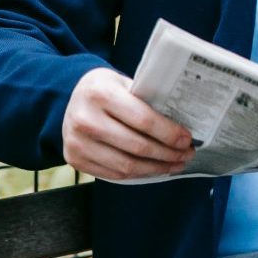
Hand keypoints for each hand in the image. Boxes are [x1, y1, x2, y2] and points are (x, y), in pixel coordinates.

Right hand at [63, 67, 194, 180]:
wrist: (70, 99)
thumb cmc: (104, 90)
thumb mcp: (123, 83)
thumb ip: (146, 101)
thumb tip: (180, 126)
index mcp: (101, 93)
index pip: (144, 120)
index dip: (170, 134)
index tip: (187, 139)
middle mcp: (85, 119)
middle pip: (138, 147)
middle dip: (168, 154)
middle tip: (186, 154)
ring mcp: (77, 142)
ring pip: (127, 166)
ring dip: (157, 168)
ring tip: (174, 164)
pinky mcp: (75, 159)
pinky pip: (114, 174)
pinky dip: (138, 174)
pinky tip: (153, 168)